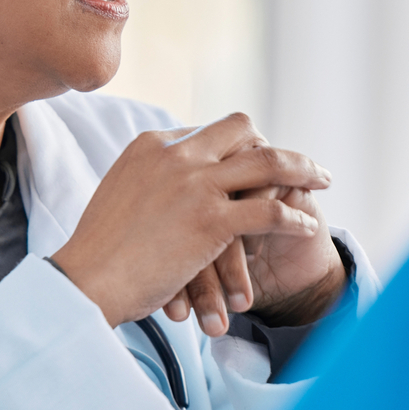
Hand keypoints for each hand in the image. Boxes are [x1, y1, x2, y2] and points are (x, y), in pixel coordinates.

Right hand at [51, 114, 330, 328]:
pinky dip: (294, 219)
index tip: (256, 163)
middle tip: (300, 164)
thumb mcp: (121, 196)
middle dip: (274, 143)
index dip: (238, 146)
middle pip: (241, 128)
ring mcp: (195, 183)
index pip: (208, 131)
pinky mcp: (210, 219)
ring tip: (323, 181)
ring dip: (302, 170)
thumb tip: (169, 189)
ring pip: (268, 163)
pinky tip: (307, 228)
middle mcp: (175, 152)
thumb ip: (148, 182)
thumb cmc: (98, 253)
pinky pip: (270, 212)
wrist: (85, 281)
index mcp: (150, 144)